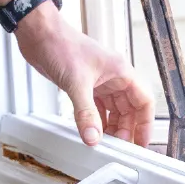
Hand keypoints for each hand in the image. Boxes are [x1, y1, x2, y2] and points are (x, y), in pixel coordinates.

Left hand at [15, 7, 154, 146]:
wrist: (39, 34)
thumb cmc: (62, 45)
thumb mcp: (77, 82)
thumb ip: (85, 113)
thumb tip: (93, 137)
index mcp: (120, 72)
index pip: (143, 101)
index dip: (145, 123)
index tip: (141, 142)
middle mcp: (113, 77)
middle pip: (129, 109)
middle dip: (126, 129)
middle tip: (119, 148)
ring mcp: (99, 82)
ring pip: (113, 110)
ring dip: (111, 127)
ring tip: (106, 144)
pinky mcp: (84, 85)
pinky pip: (96, 108)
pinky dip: (96, 120)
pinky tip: (91, 131)